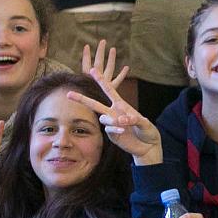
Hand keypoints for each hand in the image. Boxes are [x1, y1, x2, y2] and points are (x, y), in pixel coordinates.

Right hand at [68, 41, 162, 163]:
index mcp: (121, 105)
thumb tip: (122, 119)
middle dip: (82, 99)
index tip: (92, 70)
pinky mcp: (112, 134)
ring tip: (122, 123)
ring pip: (103, 118)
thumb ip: (134, 120)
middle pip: (95, 104)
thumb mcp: (145, 123)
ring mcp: (112, 124)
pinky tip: (123, 129)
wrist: (148, 146)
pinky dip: (115, 128)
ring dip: (111, 119)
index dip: (101, 80)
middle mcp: (114, 113)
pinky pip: (109, 129)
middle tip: (68, 94)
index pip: (109, 90)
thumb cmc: (148, 131)